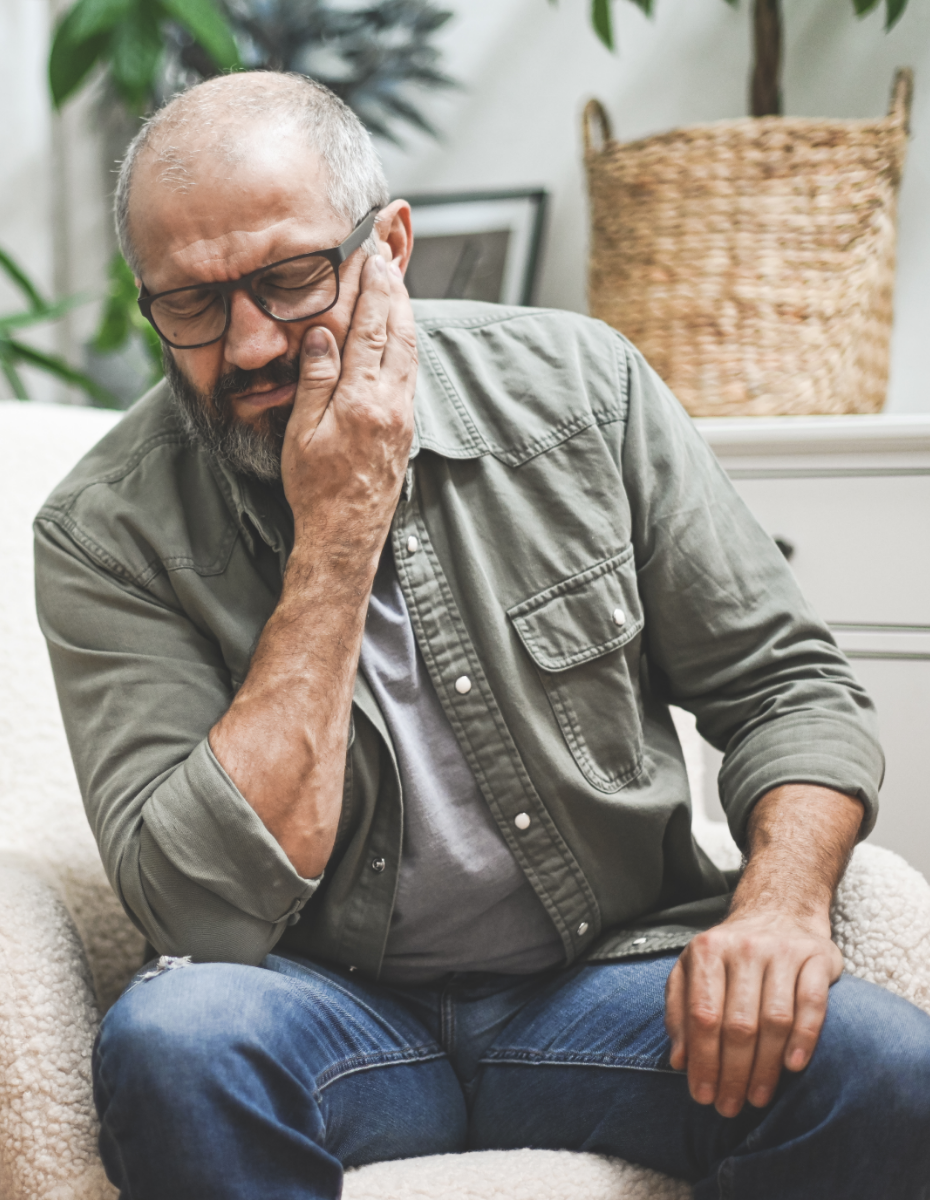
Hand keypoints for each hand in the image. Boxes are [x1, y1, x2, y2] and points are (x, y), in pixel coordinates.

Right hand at [281, 254, 416, 560]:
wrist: (345, 534)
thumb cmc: (315, 488)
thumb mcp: (302, 432)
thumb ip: (315, 379)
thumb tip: (323, 332)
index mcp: (362, 400)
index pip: (371, 330)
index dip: (373, 291)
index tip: (373, 260)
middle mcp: (391, 404)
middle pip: (400, 334)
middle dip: (395, 293)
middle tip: (389, 260)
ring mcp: (403, 417)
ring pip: (410, 354)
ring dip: (405, 317)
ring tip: (398, 288)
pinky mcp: (405, 430)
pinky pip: (409, 375)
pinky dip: (406, 345)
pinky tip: (400, 338)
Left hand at [665, 910, 842, 1116]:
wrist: (778, 910)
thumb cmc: (729, 953)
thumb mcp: (692, 970)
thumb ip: (680, 1010)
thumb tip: (679, 1060)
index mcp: (707, 950)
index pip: (704, 1015)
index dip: (703, 1060)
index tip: (703, 1096)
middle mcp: (744, 948)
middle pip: (739, 1024)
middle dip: (733, 1073)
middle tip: (730, 1107)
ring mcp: (782, 951)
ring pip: (774, 1019)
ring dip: (766, 1067)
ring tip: (758, 1097)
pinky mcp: (816, 957)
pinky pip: (812, 1003)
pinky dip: (805, 1038)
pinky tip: (794, 1067)